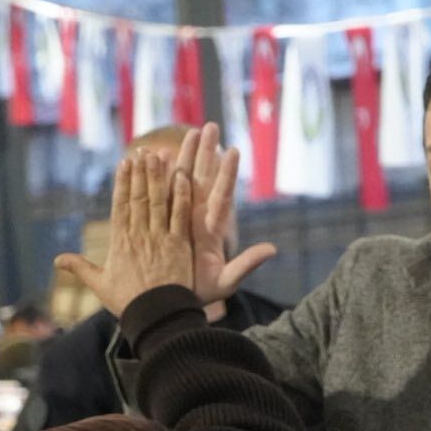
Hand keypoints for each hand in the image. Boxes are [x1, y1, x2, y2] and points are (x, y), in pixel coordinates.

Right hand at [53, 150, 197, 318]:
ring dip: (158, 176)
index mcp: (120, 242)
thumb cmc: (128, 303)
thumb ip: (80, 268)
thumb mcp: (100, 285)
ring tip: (158, 154)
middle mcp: (139, 235)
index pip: (121, 205)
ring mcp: (160, 238)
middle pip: (139, 197)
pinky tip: (182, 176)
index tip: (124, 163)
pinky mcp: (179, 244)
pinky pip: (180, 215)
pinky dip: (181, 194)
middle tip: (142, 150)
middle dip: (140, 172)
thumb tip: (57, 260)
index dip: (123, 182)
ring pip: (159, 200)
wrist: (155, 317)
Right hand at [171, 124, 276, 306]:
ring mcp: (179, 217)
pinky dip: (160, 175)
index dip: (227, 174)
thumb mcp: (225, 282)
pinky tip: (157, 154)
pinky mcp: (163, 221)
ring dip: (186, 156)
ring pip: (183, 181)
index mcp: (212, 230)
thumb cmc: (200, 294)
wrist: (173, 304)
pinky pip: (161, 193)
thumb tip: (273, 249)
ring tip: (191, 131)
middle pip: (203, 179)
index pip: (222, 196)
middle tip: (211, 126)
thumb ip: (246, 265)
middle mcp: (197, 218)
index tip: (233, 150)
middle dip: (206, 153)